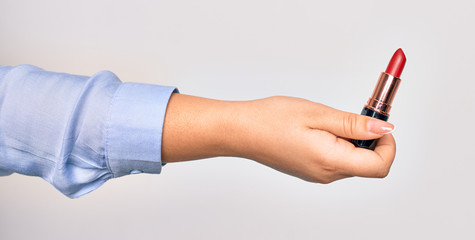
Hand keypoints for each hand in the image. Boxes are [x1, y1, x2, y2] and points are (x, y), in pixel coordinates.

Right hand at [162, 94, 395, 182]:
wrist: (241, 132)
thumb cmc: (271, 120)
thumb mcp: (318, 114)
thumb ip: (354, 124)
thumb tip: (383, 129)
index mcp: (331, 161)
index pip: (379, 166)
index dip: (388, 145)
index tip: (380, 123)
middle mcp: (327, 174)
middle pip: (368, 163)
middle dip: (371, 137)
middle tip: (357, 112)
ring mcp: (318, 174)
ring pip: (352, 160)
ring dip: (354, 139)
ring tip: (332, 118)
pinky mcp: (310, 170)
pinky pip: (337, 160)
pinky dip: (340, 143)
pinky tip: (321, 127)